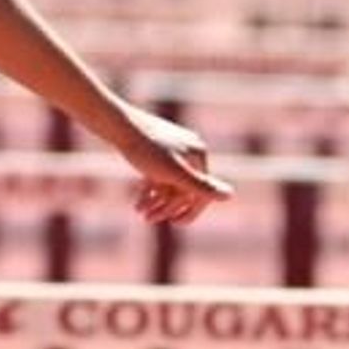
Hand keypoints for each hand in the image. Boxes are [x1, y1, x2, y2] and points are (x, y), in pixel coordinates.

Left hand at [116, 102, 231, 224]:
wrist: (118, 125)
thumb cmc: (146, 149)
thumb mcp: (174, 172)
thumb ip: (201, 186)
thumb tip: (230, 195)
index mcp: (198, 155)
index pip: (201, 190)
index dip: (190, 210)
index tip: (174, 223)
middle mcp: (189, 150)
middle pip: (183, 187)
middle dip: (167, 207)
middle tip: (148, 220)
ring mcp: (172, 149)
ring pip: (169, 183)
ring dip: (156, 201)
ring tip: (140, 212)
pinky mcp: (155, 148)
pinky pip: (158, 174)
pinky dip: (149, 189)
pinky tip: (138, 201)